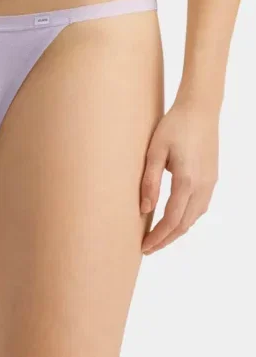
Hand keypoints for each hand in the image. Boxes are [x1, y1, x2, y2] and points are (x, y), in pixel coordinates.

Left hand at [140, 102, 218, 254]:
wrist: (201, 109)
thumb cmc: (174, 126)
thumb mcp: (154, 151)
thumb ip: (149, 182)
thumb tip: (144, 209)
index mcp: (187, 181)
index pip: (172, 220)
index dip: (158, 237)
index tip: (144, 247)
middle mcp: (202, 186)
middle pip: (184, 224)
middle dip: (166, 239)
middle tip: (148, 247)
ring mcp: (210, 183)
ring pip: (194, 217)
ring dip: (176, 230)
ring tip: (158, 236)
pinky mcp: (212, 178)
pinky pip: (200, 206)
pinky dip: (186, 218)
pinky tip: (175, 218)